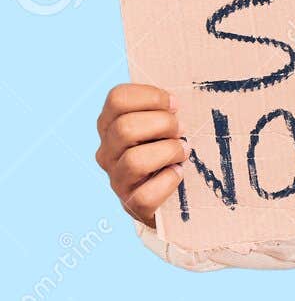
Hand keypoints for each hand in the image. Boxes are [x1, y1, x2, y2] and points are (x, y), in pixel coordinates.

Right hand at [95, 83, 183, 227]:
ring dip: (169, 151)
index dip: (151, 96)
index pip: (117, 98)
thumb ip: (162, 107)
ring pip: (135, 160)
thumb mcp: (161, 123)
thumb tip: (177, 101)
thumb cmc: (168, 147)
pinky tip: (178, 174)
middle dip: (163, 124)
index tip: (174, 104)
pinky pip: (146, 194)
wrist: (168, 194)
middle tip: (181, 130)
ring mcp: (117, 179)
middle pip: (125, 128)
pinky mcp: (131, 204)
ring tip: (183, 151)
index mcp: (110, 124)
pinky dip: (169, 181)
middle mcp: (107, 151)